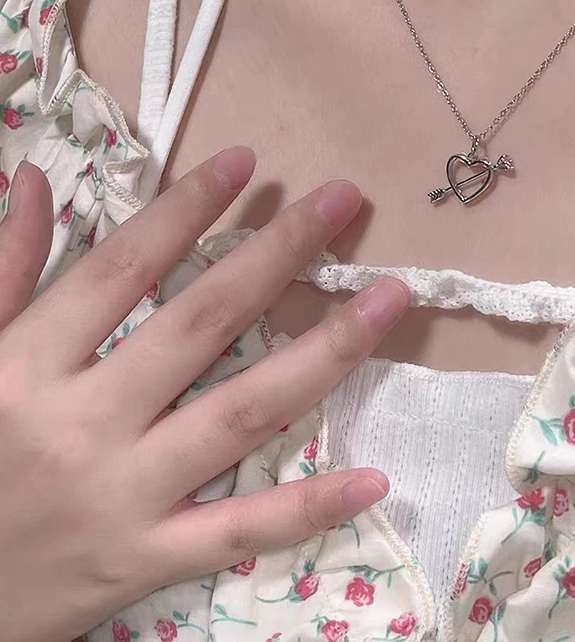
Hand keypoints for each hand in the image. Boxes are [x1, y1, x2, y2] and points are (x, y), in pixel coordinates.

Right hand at [0, 147, 409, 641]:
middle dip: (278, 253)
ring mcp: (123, 494)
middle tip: (343, 201)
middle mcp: (84, 421)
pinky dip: (307, 508)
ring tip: (389, 297)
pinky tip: (374, 476)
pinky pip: (238, 532)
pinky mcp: (146, 559)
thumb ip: (3, 270)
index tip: (246, 163)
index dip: (185, 208)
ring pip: (242, 412)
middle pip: (202, 323)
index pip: (123, 268)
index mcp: (30, 364)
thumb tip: (34, 184)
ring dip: (325, 350)